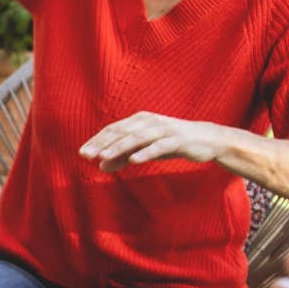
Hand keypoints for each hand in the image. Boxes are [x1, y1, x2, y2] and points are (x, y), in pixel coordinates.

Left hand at [79, 111, 232, 171]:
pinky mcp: (177, 139)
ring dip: (119, 147)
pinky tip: (133, 160)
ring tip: (104, 156)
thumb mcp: (144, 150)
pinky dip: (145, 152)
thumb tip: (101, 166)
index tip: (82, 153)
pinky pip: (159, 146)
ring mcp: (163, 129)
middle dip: (102, 143)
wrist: (206, 139)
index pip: (114, 129)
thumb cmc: (171, 143)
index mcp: (139, 121)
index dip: (97, 140)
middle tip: (86, 155)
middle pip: (121, 132)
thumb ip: (123, 157)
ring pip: (137, 138)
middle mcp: (149, 121)